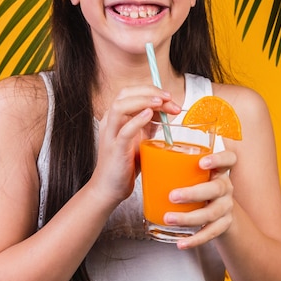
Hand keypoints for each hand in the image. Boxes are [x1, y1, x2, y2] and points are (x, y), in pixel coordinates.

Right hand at [90, 85, 180, 206]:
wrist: (109, 189)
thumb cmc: (125, 165)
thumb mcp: (140, 139)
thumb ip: (149, 124)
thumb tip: (167, 110)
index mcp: (116, 117)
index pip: (131, 92)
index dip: (151, 91)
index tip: (170, 98)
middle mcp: (110, 122)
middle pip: (125, 94)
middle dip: (149, 92)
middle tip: (169, 98)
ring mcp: (111, 134)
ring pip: (120, 106)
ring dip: (142, 101)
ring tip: (160, 102)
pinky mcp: (115, 149)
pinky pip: (124, 130)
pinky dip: (137, 120)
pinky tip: (149, 115)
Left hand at [163, 149, 236, 249]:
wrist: (218, 211)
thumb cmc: (198, 185)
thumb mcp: (195, 173)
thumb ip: (178, 165)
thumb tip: (145, 153)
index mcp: (219, 170)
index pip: (229, 159)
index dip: (218, 159)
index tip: (202, 162)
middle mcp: (226, 187)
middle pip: (216, 188)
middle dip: (193, 193)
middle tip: (172, 196)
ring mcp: (226, 206)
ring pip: (211, 213)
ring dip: (189, 217)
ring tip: (169, 219)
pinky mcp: (224, 224)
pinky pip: (210, 233)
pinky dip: (195, 239)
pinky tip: (181, 243)